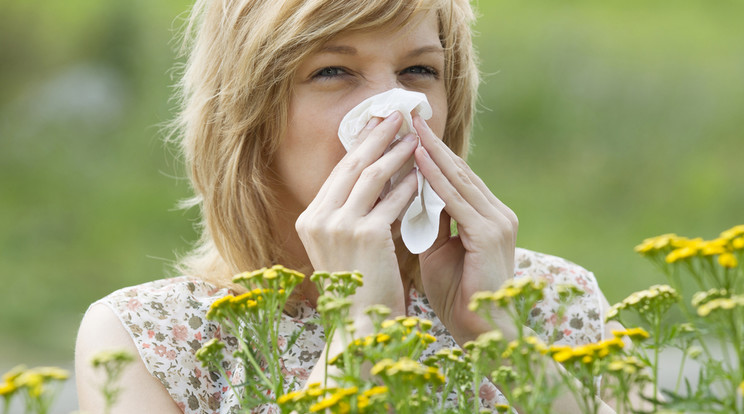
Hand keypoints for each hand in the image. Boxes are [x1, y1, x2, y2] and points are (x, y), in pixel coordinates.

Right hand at [295, 112, 418, 321]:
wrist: (358, 328)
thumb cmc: (357, 290)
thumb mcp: (345, 247)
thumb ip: (353, 215)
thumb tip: (380, 180)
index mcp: (310, 220)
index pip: (339, 172)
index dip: (361, 145)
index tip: (378, 126)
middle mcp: (318, 219)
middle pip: (352, 165)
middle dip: (377, 136)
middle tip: (397, 114)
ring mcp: (339, 226)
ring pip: (372, 176)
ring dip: (396, 153)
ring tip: (416, 137)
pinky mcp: (364, 235)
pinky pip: (392, 200)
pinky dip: (408, 185)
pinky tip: (422, 174)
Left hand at [413, 115, 518, 344]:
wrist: (481, 332)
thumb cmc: (457, 295)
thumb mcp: (439, 251)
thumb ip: (430, 223)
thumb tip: (409, 198)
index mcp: (487, 217)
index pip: (456, 178)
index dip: (432, 154)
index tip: (409, 131)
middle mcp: (497, 213)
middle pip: (459, 170)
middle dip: (431, 143)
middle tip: (408, 115)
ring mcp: (496, 221)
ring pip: (458, 179)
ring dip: (432, 151)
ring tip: (410, 127)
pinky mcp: (489, 234)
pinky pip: (457, 200)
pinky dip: (436, 178)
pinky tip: (419, 159)